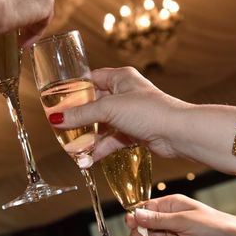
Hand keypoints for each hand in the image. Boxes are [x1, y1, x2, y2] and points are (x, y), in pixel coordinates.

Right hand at [53, 67, 188, 160]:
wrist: (178, 133)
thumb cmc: (150, 111)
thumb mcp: (109, 109)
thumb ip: (82, 114)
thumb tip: (58, 118)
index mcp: (120, 78)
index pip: (91, 80)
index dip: (74, 91)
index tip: (58, 102)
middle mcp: (124, 94)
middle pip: (94, 105)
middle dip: (78, 119)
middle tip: (61, 129)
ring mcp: (129, 114)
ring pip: (102, 125)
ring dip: (88, 137)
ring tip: (73, 149)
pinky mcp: (134, 132)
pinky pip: (112, 139)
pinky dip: (101, 148)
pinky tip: (89, 158)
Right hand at [126, 194, 235, 235]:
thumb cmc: (213, 225)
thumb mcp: (183, 221)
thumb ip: (157, 220)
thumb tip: (135, 214)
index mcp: (170, 204)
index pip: (144, 208)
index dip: (136, 217)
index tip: (132, 227)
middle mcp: (169, 218)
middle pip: (144, 226)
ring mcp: (174, 233)